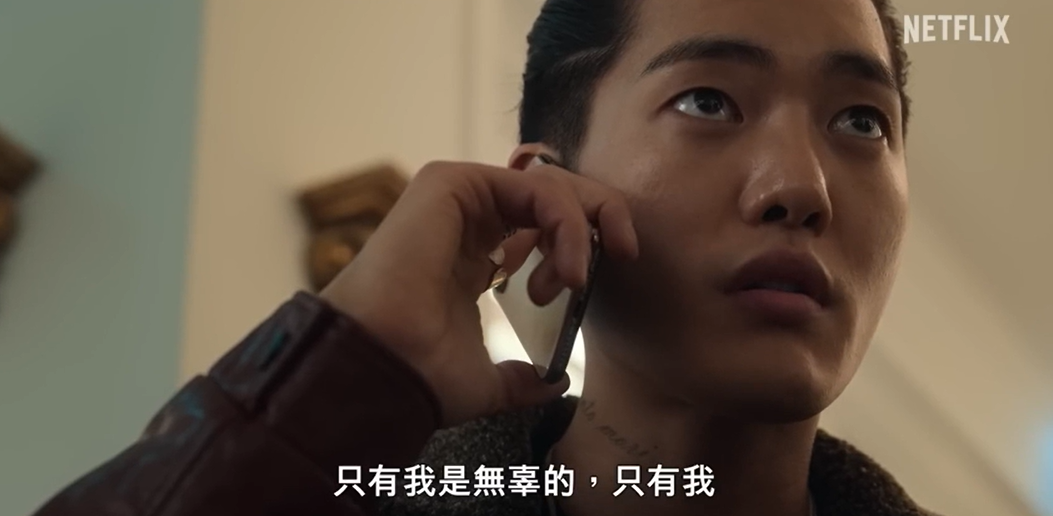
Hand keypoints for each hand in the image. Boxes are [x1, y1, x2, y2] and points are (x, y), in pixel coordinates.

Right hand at [320, 158, 637, 426]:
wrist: (383, 370)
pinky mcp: (449, 184)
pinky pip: (534, 186)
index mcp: (472, 259)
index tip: (590, 284)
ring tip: (574, 280)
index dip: (578, 244)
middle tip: (621, 254)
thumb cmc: (421, 375)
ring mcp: (456, 199)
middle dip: (596, 219)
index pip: (540, 228)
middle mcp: (466, 223)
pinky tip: (568, 266)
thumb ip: (521, 378)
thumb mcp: (487, 381)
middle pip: (552, 196)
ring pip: (548, 185)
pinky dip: (565, 221)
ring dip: (579, 229)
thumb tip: (554, 384)